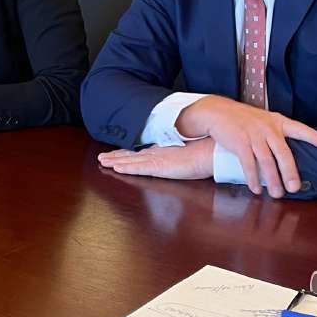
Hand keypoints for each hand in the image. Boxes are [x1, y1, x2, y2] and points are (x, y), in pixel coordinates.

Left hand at [97, 138, 215, 180]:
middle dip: (117, 156)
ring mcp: (158, 159)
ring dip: (116, 161)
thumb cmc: (206, 151)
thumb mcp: (190, 154)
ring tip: (103, 161)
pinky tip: (116, 168)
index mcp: (164, 150)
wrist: (213, 148)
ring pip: (131, 161)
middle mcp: (158, 153)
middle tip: (103, 157)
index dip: (128, 154)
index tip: (117, 154)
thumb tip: (181, 157)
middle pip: (132, 155)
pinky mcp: (160, 166)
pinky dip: (127, 168)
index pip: (142, 153)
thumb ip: (181, 156)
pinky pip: (139, 168)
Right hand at [179, 95, 316, 197]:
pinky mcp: (239, 142)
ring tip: (277, 194)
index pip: (298, 128)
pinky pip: (249, 164)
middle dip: (290, 172)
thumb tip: (287, 155)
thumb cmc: (243, 119)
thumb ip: (276, 132)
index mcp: (276, 121)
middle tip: (295, 188)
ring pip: (267, 161)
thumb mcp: (263, 119)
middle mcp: (267, 128)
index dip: (312, 136)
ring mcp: (253, 135)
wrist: (217, 111)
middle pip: (283, 153)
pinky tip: (256, 189)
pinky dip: (253, 178)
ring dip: (272, 180)